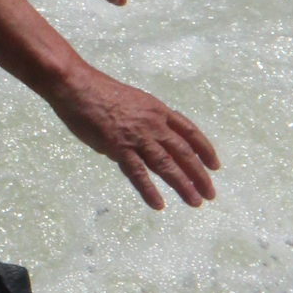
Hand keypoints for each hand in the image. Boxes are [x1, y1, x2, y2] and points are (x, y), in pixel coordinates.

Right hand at [50, 65, 219, 211]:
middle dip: (199, 175)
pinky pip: (138, 173)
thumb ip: (146, 119)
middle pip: (184, 152)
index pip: (190, 132)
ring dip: (183, 185)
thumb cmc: (100, 92)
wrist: (78, 87)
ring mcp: (137, 137)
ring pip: (167, 165)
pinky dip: (149, 190)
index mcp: (158, 110)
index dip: (205, 150)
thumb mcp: (135, 101)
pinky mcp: (118, 148)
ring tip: (195, 202)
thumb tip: (152, 137)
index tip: (214, 166)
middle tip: (210, 193)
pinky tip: (159, 205)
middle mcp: (154, 124)